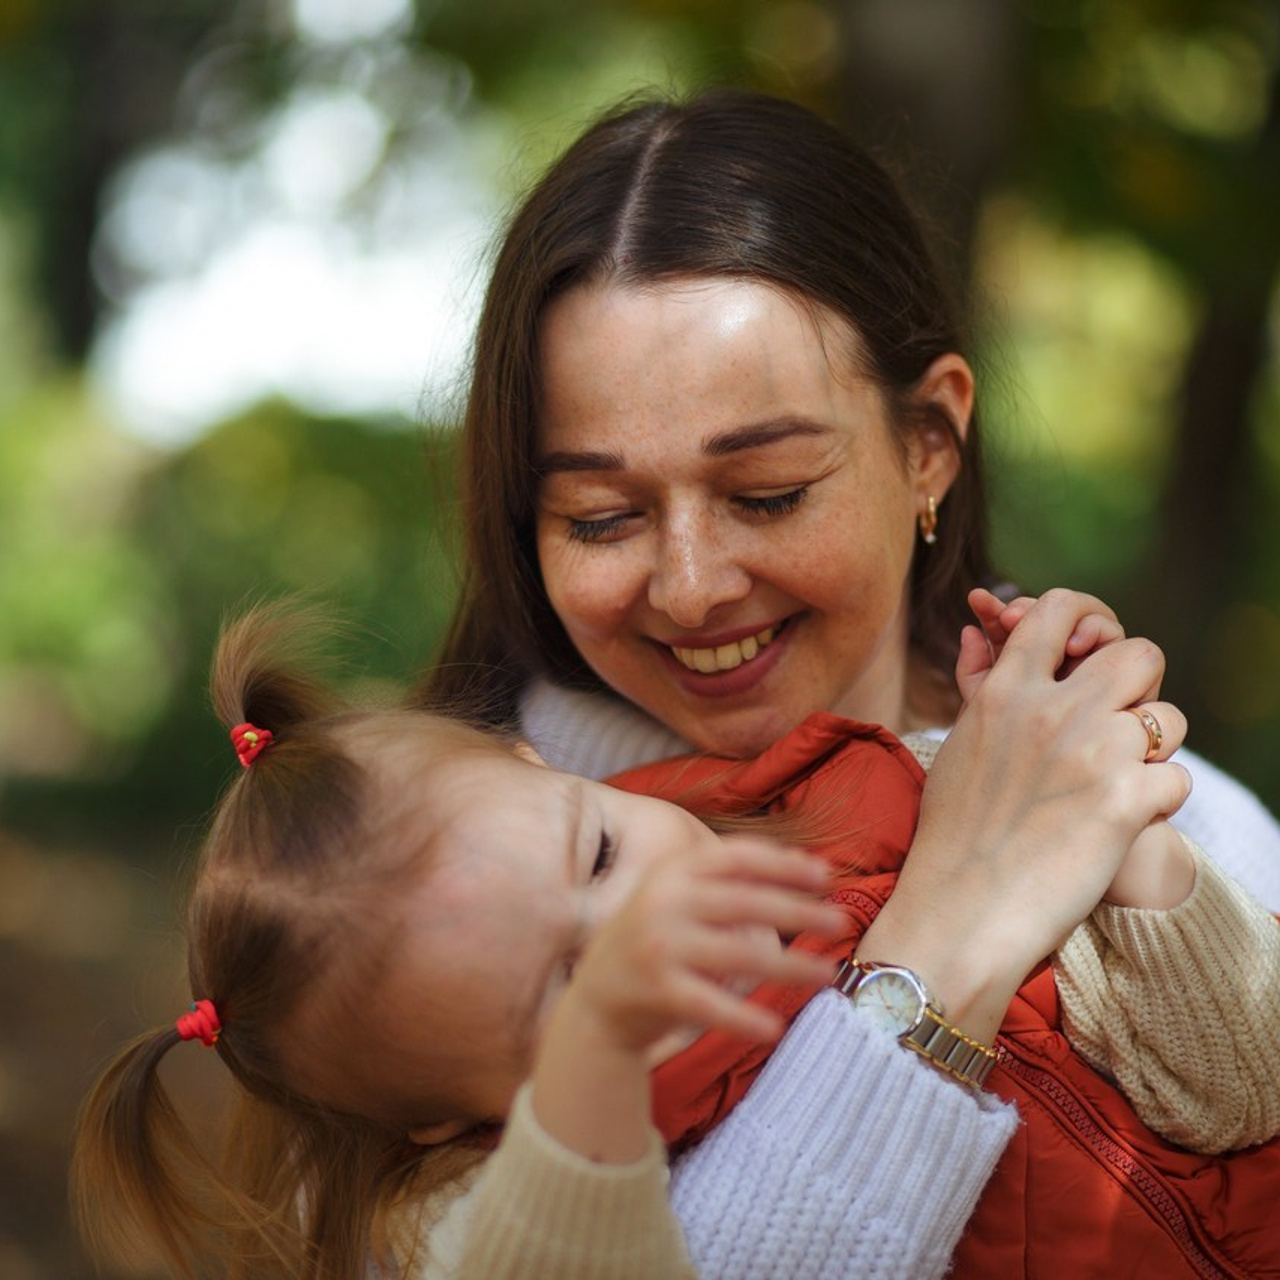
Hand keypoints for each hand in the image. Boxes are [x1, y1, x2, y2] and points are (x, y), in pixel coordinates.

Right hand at [531, 839, 841, 1161]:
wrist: (596, 1002)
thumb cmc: (657, 942)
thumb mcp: (678, 897)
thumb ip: (726, 882)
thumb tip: (806, 868)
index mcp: (674, 871)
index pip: (738, 856)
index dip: (784, 863)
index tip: (825, 875)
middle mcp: (665, 901)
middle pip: (746, 902)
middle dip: (799, 910)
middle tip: (842, 921)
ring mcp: (660, 945)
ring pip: (740, 953)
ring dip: (791, 965)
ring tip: (826, 973)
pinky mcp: (657, 990)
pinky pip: (711, 1005)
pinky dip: (744, 1018)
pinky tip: (775, 1028)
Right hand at [861, 588, 1190, 1047]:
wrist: (960, 912)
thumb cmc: (952, 834)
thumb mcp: (959, 746)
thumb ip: (980, 684)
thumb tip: (982, 628)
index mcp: (1007, 694)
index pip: (1059, 610)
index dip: (1090, 616)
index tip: (1092, 646)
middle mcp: (1052, 712)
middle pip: (1138, 653)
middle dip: (1140, 687)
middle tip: (1119, 725)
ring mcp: (1093, 755)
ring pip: (1170, 717)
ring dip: (1154, 751)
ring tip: (1120, 783)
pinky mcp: (1127, 804)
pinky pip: (1178, 780)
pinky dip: (1159, 805)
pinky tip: (1122, 825)